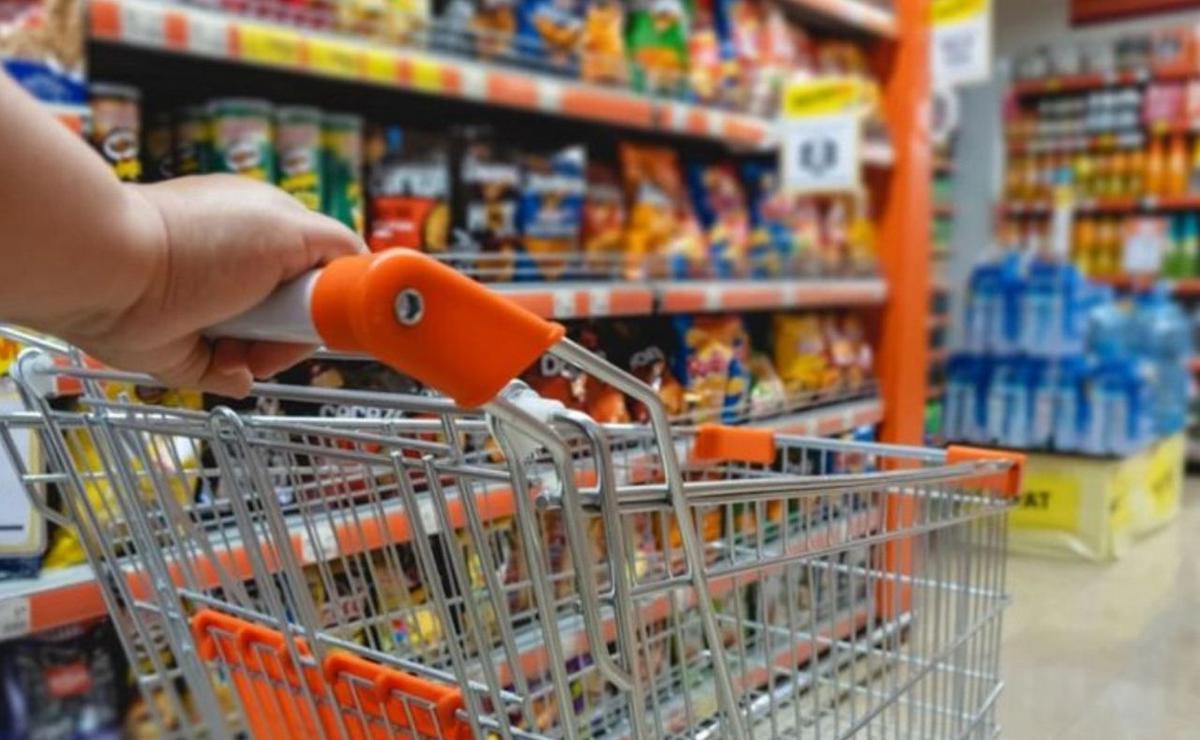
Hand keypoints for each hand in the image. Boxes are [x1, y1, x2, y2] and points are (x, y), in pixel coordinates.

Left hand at [58, 175, 364, 396]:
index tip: (339, 311)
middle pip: (301, 316)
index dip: (333, 292)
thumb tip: (363, 274)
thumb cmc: (197, 241)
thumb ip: (338, 246)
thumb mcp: (290, 227)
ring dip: (266, 354)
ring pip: (271, 351)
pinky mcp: (190, 350)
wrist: (115, 273)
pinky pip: (232, 377)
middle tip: (284, 326)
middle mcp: (242, 270)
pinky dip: (233, 375)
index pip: (323, 267)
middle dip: (298, 329)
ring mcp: (217, 310)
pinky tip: (221, 356)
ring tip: (241, 342)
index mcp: (267, 229)